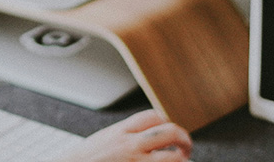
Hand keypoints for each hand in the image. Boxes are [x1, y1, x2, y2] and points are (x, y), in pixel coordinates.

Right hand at [54, 110, 191, 161]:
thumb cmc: (86, 159)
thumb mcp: (105, 139)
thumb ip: (124, 134)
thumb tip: (144, 133)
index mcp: (122, 131)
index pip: (153, 116)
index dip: (168, 122)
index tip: (172, 133)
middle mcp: (130, 145)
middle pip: (169, 132)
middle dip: (184, 139)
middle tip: (187, 148)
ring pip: (172, 158)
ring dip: (183, 160)